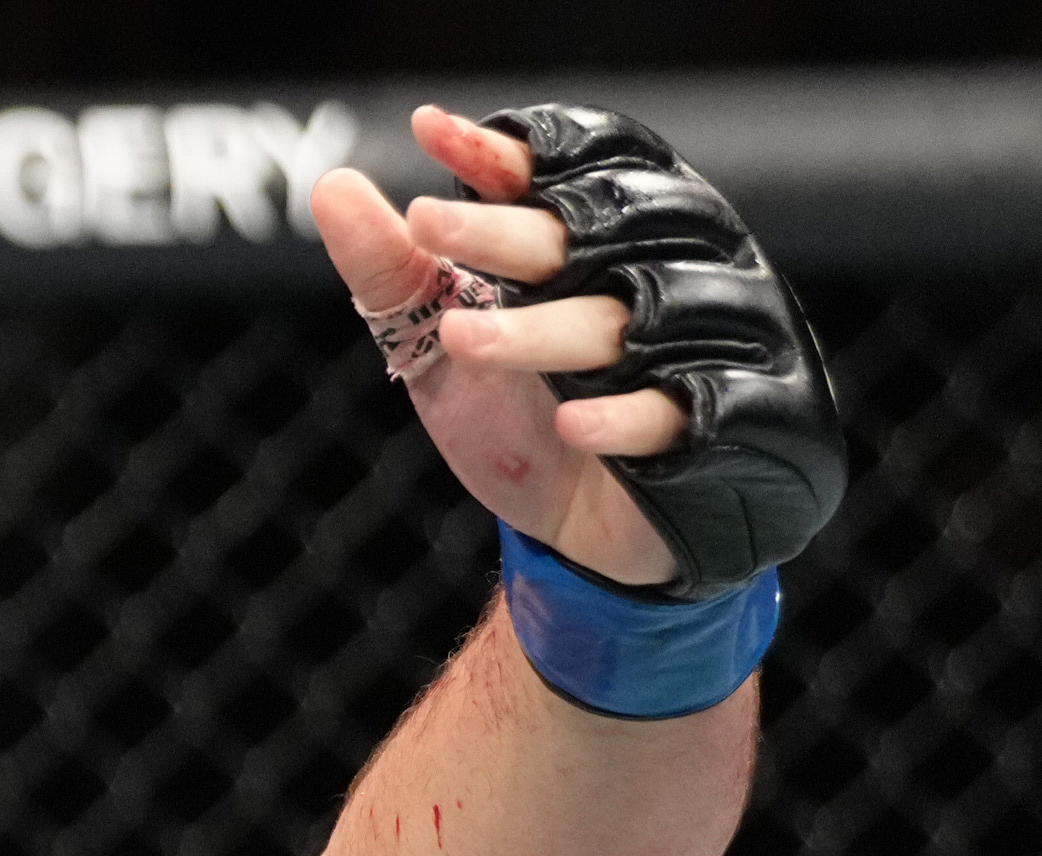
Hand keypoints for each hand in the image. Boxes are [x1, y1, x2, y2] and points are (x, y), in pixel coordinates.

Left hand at [311, 107, 677, 592]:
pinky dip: (622, 415)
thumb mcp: (437, 349)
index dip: (501, 156)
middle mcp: (648, 278)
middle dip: (506, 233)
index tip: (430, 134)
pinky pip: (671, 412)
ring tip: (461, 335)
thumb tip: (332, 186)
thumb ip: (392, 273)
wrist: (586, 534)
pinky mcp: (709, 424)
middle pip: (585, 238)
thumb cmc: (519, 421)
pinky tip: (568, 420)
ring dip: (540, 329)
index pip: (558, 178)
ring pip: (618, 323)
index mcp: (592, 244)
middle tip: (425, 222)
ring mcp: (684, 348)